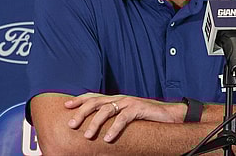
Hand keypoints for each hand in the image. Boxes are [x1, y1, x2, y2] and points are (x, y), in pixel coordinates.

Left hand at [64, 92, 184, 141]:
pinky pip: (123, 118)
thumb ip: (114, 117)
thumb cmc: (147, 117)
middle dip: (81, 112)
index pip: (94, 96)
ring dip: (94, 123)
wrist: (170, 114)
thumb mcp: (127, 115)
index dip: (79, 99)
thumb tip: (98, 129)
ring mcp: (129, 102)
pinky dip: (114, 129)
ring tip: (87, 136)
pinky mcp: (138, 108)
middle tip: (71, 125)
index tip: (65, 105)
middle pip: (96, 102)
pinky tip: (107, 138)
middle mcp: (120, 98)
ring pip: (106, 110)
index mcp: (116, 99)